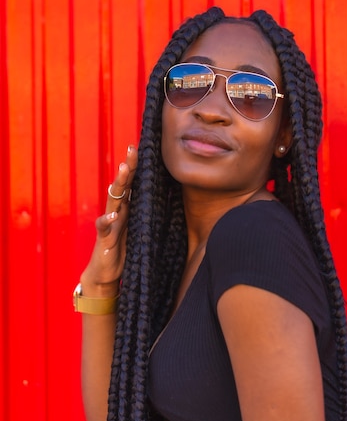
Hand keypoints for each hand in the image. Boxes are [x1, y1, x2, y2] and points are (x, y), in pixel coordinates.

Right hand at [80, 145, 137, 296]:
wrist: (105, 272)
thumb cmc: (124, 248)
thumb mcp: (140, 228)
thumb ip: (147, 213)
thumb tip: (168, 200)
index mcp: (127, 207)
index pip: (132, 183)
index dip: (136, 166)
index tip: (142, 148)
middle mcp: (117, 211)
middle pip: (122, 185)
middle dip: (127, 166)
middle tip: (132, 149)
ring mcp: (109, 222)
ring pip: (113, 199)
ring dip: (117, 184)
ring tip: (122, 169)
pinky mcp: (104, 238)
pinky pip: (103, 226)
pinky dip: (107, 220)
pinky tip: (112, 214)